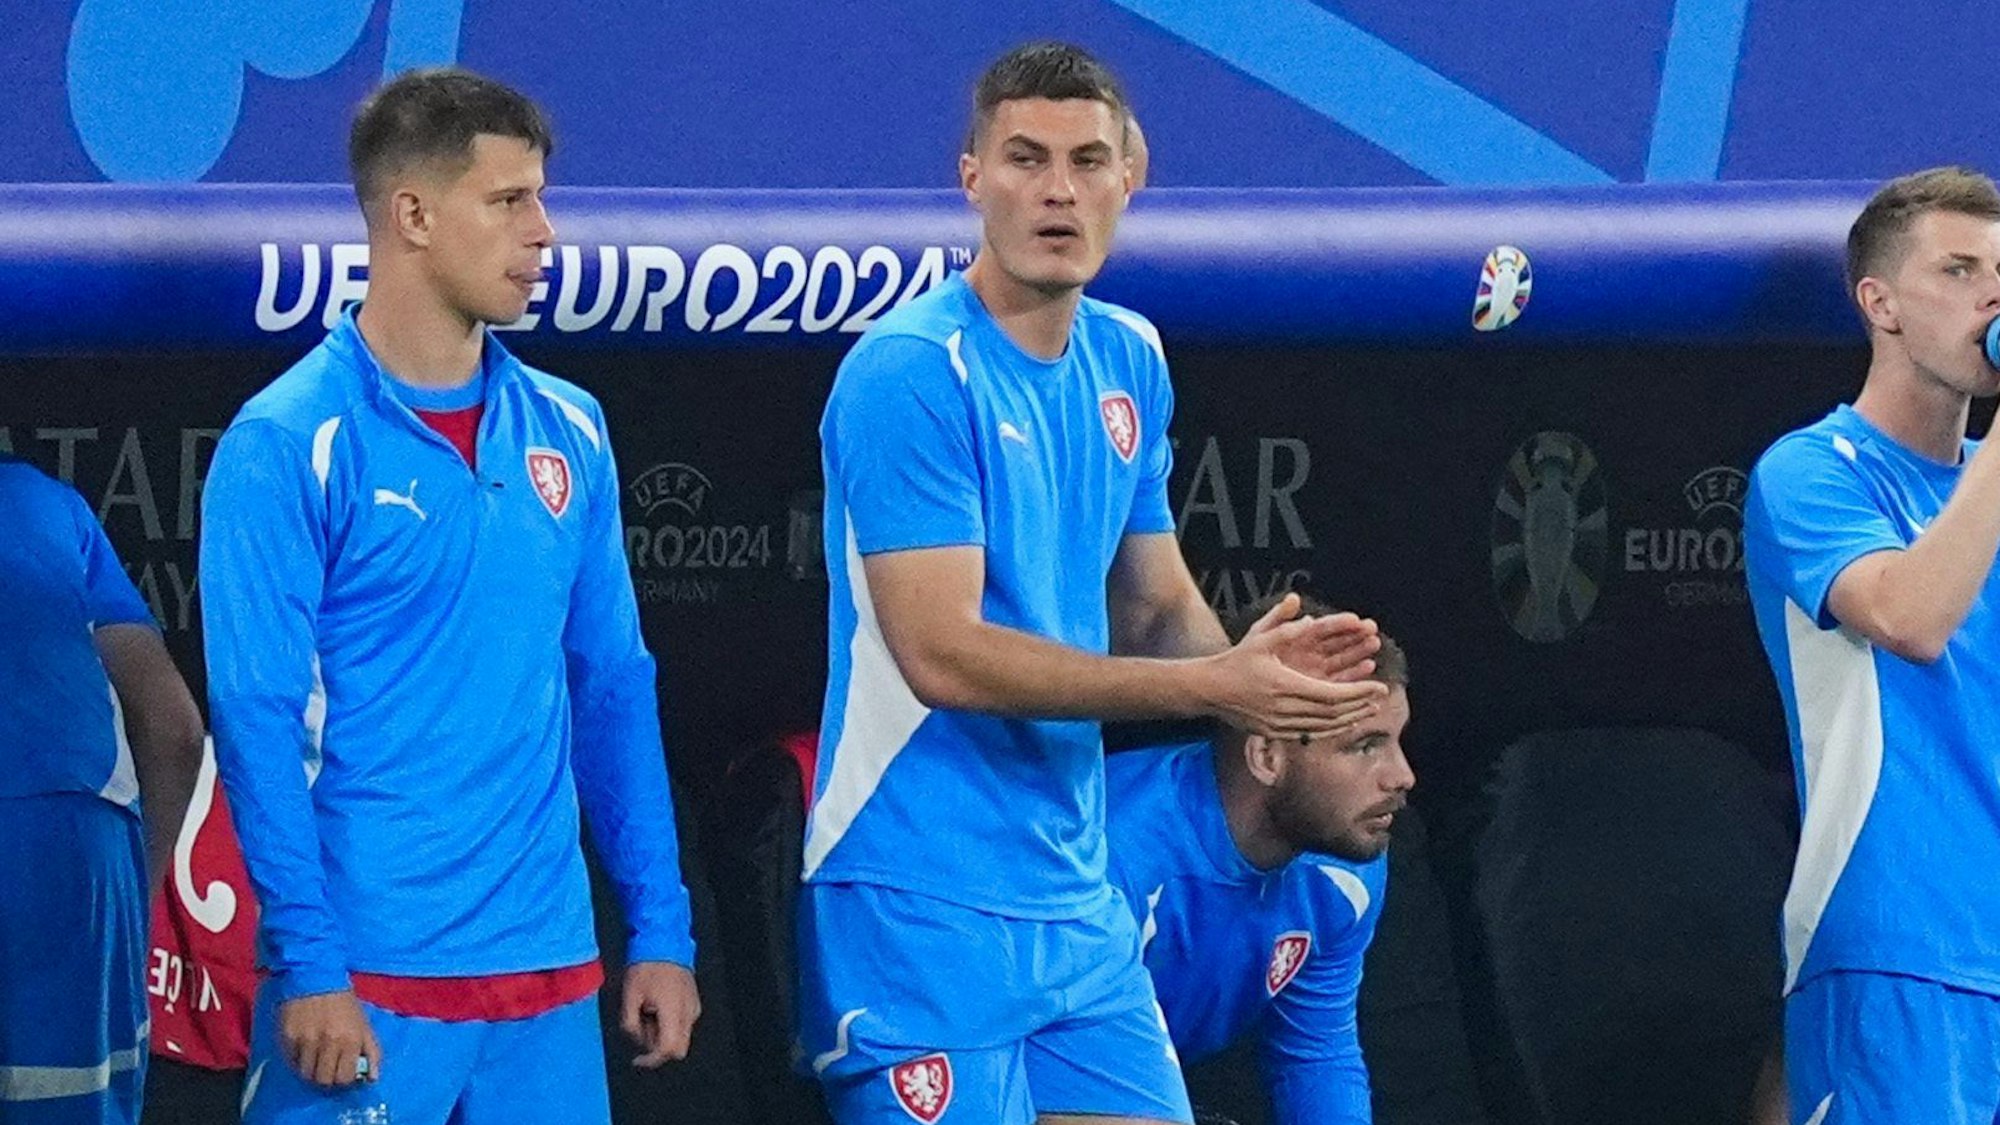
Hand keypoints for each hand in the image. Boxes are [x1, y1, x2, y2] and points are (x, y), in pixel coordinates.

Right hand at [277, 990, 379, 1086]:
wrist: (315, 976)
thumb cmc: (343, 1002)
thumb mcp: (364, 1023)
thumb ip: (372, 1051)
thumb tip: (372, 1079)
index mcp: (351, 1039)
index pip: (345, 1077)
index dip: (344, 1080)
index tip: (341, 1073)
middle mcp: (328, 1043)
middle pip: (323, 1080)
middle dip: (327, 1078)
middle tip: (327, 1068)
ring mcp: (306, 1041)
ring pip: (306, 1074)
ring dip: (311, 1070)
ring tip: (315, 1059)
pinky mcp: (287, 1037)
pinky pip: (291, 1062)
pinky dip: (297, 1061)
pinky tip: (302, 1051)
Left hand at [622, 962, 699, 1066]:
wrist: (664, 941)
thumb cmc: (645, 966)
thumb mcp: (629, 996)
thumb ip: (630, 1024)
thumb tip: (634, 1039)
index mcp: (673, 1011)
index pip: (668, 1049)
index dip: (651, 1060)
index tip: (637, 1060)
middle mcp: (688, 1012)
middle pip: (678, 1049)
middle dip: (657, 1048)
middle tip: (640, 1030)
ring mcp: (693, 1006)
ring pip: (680, 1037)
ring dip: (662, 1035)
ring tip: (645, 1012)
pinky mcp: (693, 1001)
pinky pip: (682, 1024)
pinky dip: (668, 1024)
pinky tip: (655, 1007)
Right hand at [1204, 594, 1387, 738]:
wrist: (1208, 689)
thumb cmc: (1235, 661)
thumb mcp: (1258, 639)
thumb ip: (1284, 627)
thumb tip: (1307, 614)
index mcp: (1284, 684)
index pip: (1331, 694)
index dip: (1358, 692)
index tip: (1379, 686)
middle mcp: (1284, 708)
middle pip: (1332, 713)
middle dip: (1359, 706)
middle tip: (1380, 697)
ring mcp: (1278, 724)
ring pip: (1323, 727)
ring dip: (1349, 719)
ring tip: (1369, 711)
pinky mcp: (1273, 733)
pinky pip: (1309, 734)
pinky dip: (1330, 729)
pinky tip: (1343, 722)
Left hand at [1247, 595, 1380, 682]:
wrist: (1238, 681)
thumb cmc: (1248, 654)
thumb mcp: (1261, 633)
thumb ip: (1278, 617)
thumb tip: (1293, 598)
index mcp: (1300, 636)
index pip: (1324, 627)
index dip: (1340, 623)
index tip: (1356, 619)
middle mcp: (1312, 651)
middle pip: (1339, 642)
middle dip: (1357, 635)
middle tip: (1372, 631)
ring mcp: (1316, 669)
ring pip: (1343, 660)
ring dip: (1359, 653)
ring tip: (1373, 645)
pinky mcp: (1318, 687)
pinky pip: (1339, 681)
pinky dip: (1353, 674)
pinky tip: (1367, 667)